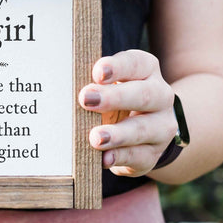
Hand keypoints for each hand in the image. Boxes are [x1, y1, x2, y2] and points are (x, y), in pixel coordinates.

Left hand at [78, 50, 177, 176]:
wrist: (141, 131)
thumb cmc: (112, 98)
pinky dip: (120, 157)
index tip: (97, 72)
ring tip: (96, 138)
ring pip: (144, 129)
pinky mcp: (152, 153)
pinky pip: (139, 156)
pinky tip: (105, 158)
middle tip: (85, 99)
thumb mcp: (104, 85)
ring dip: (118, 134)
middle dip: (114, 97)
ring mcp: (160, 126)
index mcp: (146, 71)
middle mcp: (160, 96)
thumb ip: (92, 83)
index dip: (117, 67)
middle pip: (144, 94)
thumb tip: (62, 86)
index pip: (136, 64)